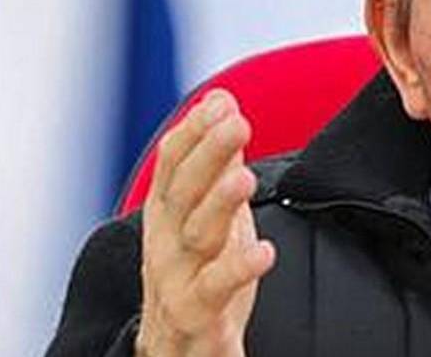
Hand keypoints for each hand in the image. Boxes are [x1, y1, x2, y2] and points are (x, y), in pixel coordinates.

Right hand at [135, 90, 275, 356]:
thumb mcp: (207, 210)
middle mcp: (165, 243)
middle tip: (238, 124)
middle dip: (208, 156)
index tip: (221, 104)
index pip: (171, 164)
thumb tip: (221, 98)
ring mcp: (176, 281)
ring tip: (245, 177)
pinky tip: (265, 252)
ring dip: (217, 204)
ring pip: (195, 238)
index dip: (193, 132)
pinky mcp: (198, 318)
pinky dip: (236, 272)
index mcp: (166, 213)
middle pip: (183, 193)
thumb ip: (216, 159)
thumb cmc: (196, 271)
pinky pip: (213, 294)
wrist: (178, 352)